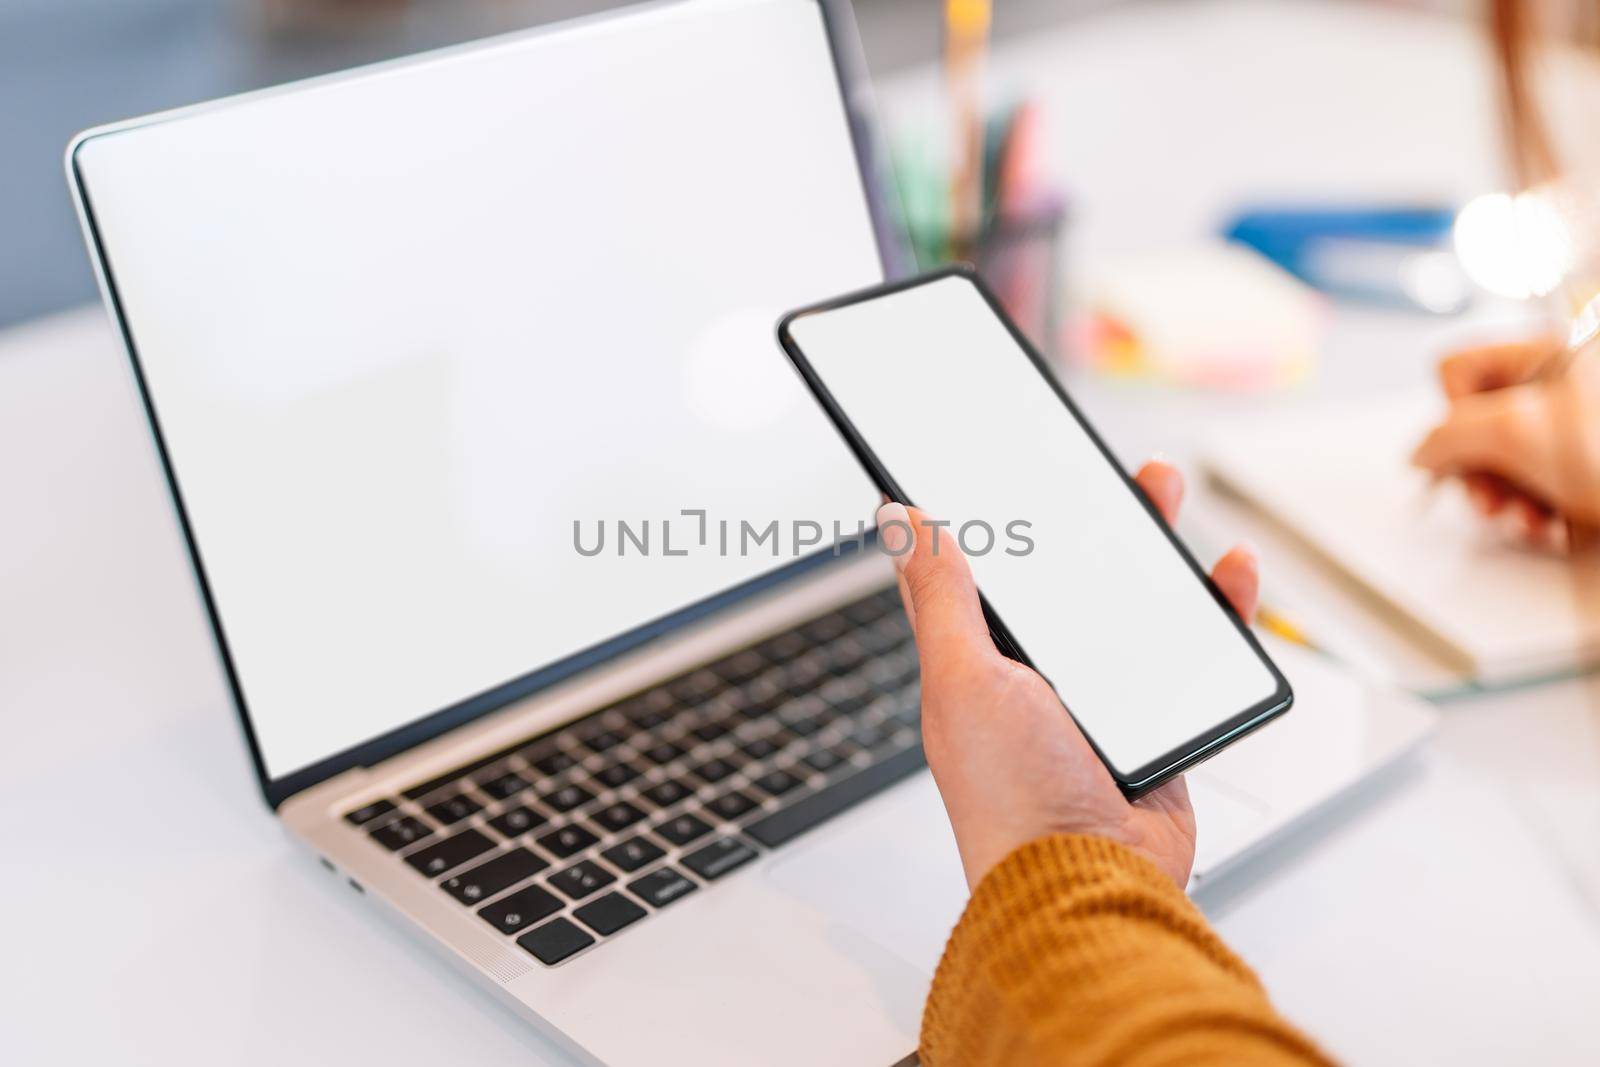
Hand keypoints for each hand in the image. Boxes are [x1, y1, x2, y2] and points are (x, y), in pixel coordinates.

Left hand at [877, 459, 1258, 889]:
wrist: (1091, 880)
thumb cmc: (1011, 796)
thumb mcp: (964, 679)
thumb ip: (942, 598)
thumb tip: (901, 523)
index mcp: (976, 662)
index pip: (970, 572)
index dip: (976, 516)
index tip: (987, 460)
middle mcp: (1036, 675)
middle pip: (1063, 574)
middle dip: (1080, 516)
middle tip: (1097, 466)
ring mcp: (1100, 696)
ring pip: (1131, 601)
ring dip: (1149, 544)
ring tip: (1161, 489)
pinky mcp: (1158, 719)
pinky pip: (1193, 650)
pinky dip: (1216, 609)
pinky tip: (1226, 571)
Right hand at [1411, 334, 1599, 542]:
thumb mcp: (1519, 431)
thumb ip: (1449, 434)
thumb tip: (1424, 450)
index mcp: (1555, 347)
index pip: (1461, 368)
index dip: (1454, 415)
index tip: (1472, 447)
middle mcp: (1570, 382)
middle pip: (1483, 420)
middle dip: (1481, 470)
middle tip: (1491, 501)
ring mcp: (1586, 427)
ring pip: (1512, 460)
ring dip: (1511, 500)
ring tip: (1533, 522)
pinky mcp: (1597, 470)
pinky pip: (1546, 486)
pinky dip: (1544, 513)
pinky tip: (1558, 528)